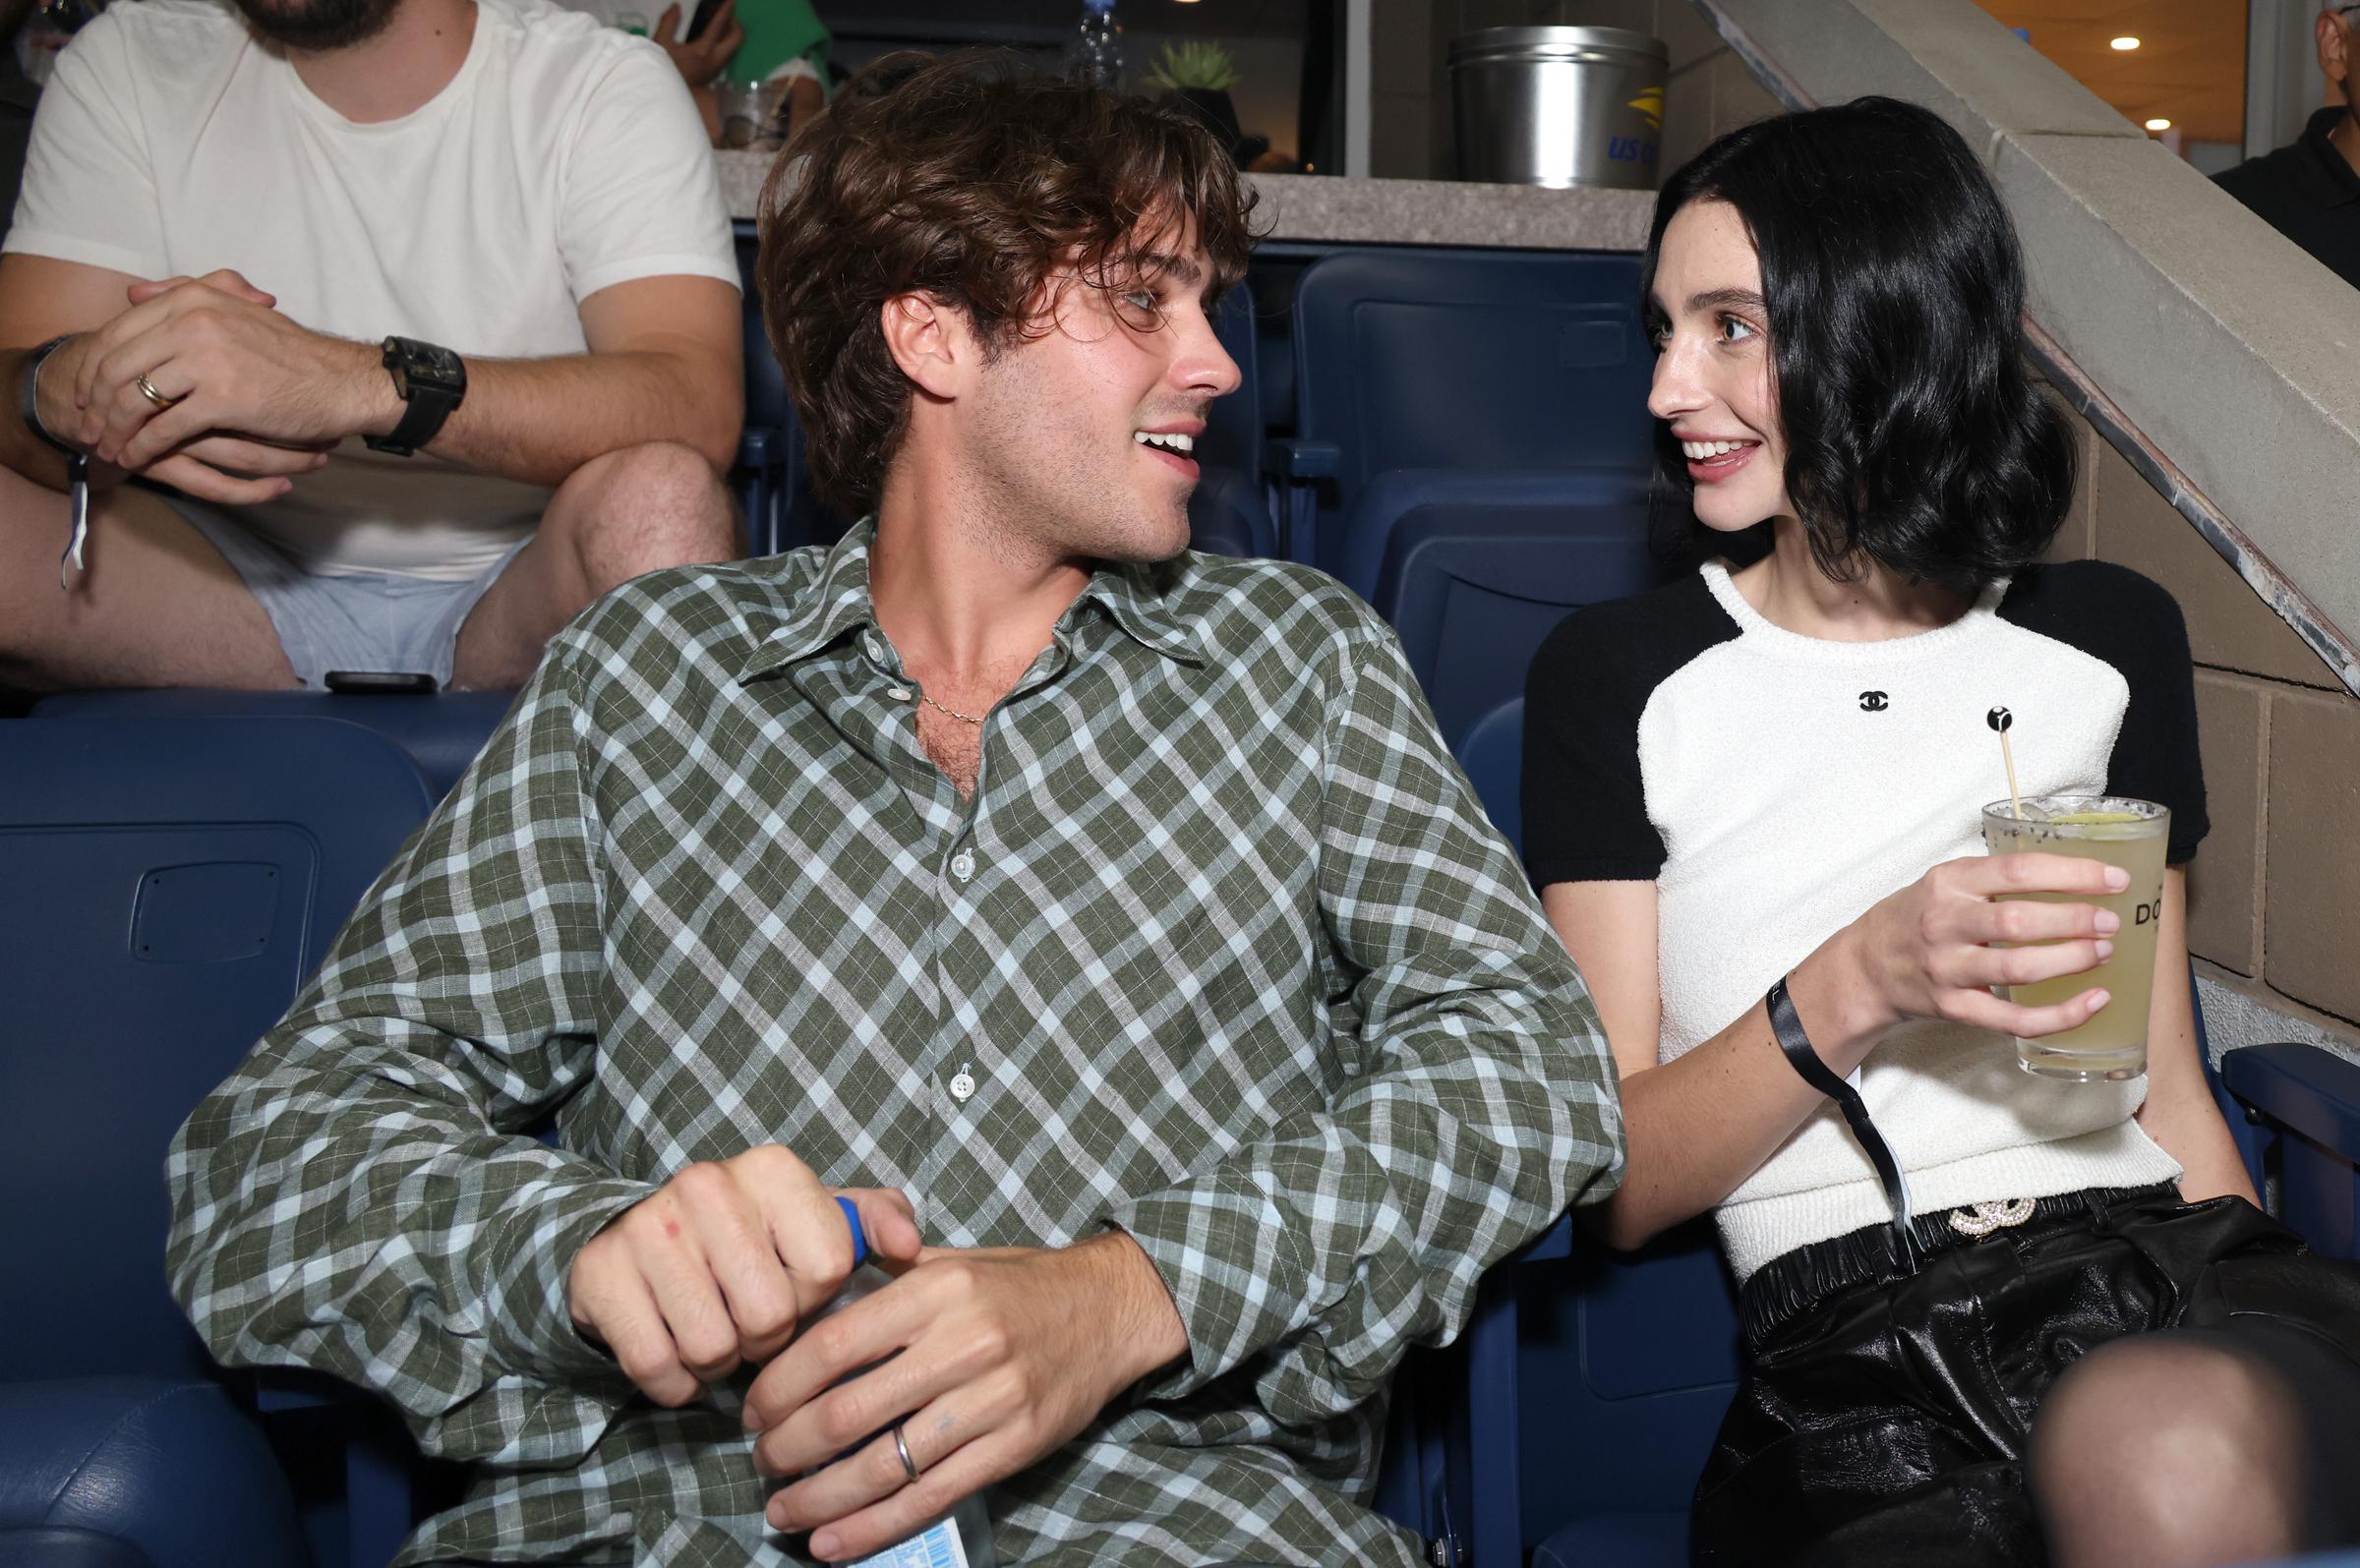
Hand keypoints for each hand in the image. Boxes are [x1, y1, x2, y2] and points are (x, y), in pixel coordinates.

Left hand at [67, 271, 380, 494]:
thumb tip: (133, 294)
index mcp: (192, 299)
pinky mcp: (222, 400)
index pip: (117, 333)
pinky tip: (137, 459)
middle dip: (94, 404)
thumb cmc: (292, 352)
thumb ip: (185, 293)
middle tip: (87, 428)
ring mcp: (207, 360)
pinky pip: (165, 428)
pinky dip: (143, 448)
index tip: (85, 395)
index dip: (91, 368)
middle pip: (116, 368)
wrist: (342, 382)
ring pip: (134, 399)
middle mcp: (193, 322)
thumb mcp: (236, 307)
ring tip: (109, 448)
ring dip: (114, 430)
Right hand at [566, 1145, 921, 1407]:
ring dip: (717, 1363)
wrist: (637, 1234)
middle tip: (748, 1322)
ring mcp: (649, 1225)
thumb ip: (875, 1224)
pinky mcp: (602, 1272)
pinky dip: (672, 1382)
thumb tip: (911, 1248)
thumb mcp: (818, 1218)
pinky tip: (674, 1354)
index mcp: (773, 1170)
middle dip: (765, 1339)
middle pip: (771, 1316)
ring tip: (712, 1332)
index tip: (793, 1287)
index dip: (815, 1298)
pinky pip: (656, 1365)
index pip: (828, 1268)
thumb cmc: (749, 1236)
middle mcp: (709, 1185)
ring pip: (713, 1347)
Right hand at [653, 0, 740, 89]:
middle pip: (736, 40)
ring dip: (730, 36)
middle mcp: (715, 60)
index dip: (726, 11)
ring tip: (720, 26)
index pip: (719, 26)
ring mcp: (716, 70)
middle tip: (728, 17)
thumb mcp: (660, 43)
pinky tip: (713, 41)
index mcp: (703, 50)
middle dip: (735, 25)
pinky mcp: (713, 76)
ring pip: (733, 49)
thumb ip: (668, 22)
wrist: (663, 96)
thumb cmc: (661, 69)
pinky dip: (724, 45)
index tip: (731, 2)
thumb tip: (676, 7)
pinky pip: (725, 57)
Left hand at [745, 1230, 1187, 1561]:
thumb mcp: (951, 1259)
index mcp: (936, 1291)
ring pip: (886, 1465)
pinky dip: (873, 1527)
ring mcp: (993, 1399)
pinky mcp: (1015, 1445)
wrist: (1109, 1310)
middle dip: (789, 1448)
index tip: (753, 1411)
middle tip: (762, 1462)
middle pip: (849, 1412)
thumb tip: (807, 1294)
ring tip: (783, 1510)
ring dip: (821, 1498)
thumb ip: (882, 1272)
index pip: (833, 1346)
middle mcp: (964, 1343)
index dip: (780, 1387)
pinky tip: (832, 1541)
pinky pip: (931, 1497)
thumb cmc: (1019, 1284)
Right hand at [1844, 851, 2127, 1042]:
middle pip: (2017, 922)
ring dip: (2070, 960)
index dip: (2073, 874)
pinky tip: (2092, 1002)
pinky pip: (2015, 1019)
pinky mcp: (1955, 1008)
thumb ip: (1997, 879)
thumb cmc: (1916, 918)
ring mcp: (1948, 969)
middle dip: (2074, 920)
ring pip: (2018, 969)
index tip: (2114, 878)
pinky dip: (2061, 1015)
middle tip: (2110, 922)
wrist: (1865, 967)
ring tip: (2102, 952)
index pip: (2017, 871)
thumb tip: (2078, 877)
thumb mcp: (1945, 882)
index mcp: (1948, 882)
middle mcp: (1945, 923)